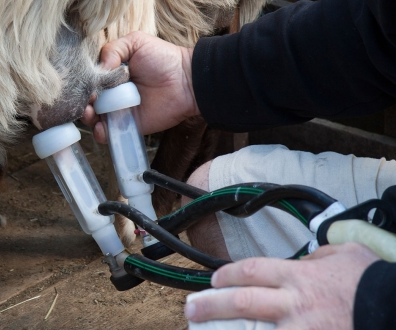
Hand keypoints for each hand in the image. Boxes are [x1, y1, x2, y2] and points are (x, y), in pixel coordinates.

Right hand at [80, 31, 197, 142]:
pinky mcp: (126, 126)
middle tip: (88, 100)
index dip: (82, 83)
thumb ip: (112, 50)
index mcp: (110, 74)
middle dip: (81, 101)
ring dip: (87, 117)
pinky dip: (100, 133)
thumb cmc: (162, 59)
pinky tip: (101, 126)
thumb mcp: (135, 42)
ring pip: (93, 119)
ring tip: (91, 112)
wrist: (185, 81)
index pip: (87, 81)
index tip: (84, 84)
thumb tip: (98, 69)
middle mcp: (111, 93)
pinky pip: (107, 134)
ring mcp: (117, 111)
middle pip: (87, 101)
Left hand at [184, 243, 380, 328]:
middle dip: (211, 305)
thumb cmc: (372, 284)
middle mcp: (294, 303)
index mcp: (300, 276)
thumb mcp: (346, 255)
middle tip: (191, 310)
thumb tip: (306, 259)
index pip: (252, 270)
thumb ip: (319, 256)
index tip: (215, 280)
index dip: (228, 275)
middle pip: (242, 301)